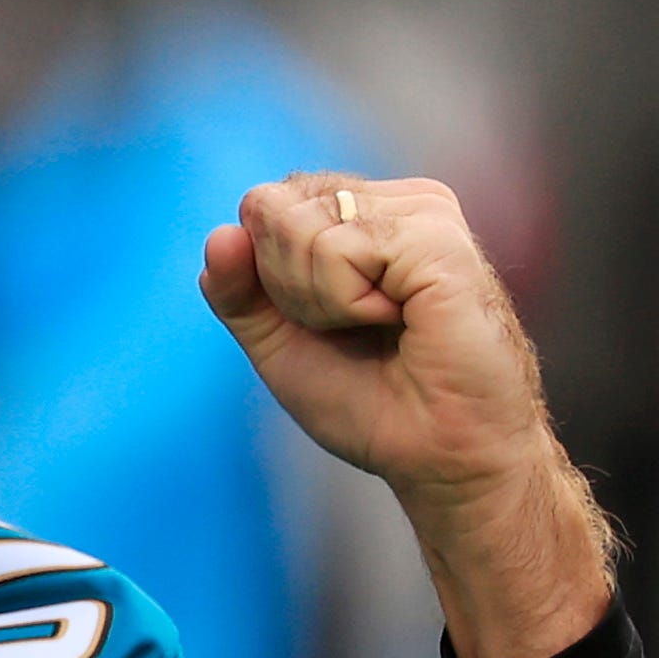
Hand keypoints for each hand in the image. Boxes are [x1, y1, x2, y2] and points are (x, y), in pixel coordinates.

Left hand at [200, 174, 610, 657]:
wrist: (438, 454)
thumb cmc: (372, 403)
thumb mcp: (277, 341)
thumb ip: (237, 289)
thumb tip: (220, 234)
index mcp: (363, 216)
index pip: (264, 206)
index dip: (267, 274)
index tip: (324, 324)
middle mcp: (397, 203)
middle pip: (273, 207)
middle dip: (288, 286)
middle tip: (355, 330)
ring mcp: (424, 213)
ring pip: (300, 225)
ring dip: (319, 299)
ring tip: (382, 327)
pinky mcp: (438, 236)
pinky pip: (338, 249)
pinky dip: (344, 301)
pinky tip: (398, 321)